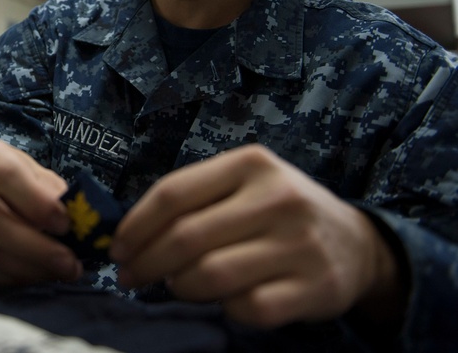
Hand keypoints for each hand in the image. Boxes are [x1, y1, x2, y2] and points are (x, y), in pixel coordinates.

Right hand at [0, 138, 81, 284]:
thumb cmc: (21, 184)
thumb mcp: (39, 177)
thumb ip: (54, 193)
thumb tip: (76, 219)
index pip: (5, 174)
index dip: (36, 202)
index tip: (65, 224)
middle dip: (36, 248)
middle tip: (69, 262)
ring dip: (28, 268)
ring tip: (58, 272)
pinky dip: (12, 278)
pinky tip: (35, 275)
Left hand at [110, 144, 402, 327]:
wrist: (357, 243)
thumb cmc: (280, 212)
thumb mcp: (244, 184)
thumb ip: (195, 198)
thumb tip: (130, 235)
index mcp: (251, 164)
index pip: (173, 194)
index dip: (136, 226)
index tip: (117, 249)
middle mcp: (278, 198)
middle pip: (185, 237)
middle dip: (146, 263)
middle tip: (131, 277)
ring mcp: (299, 244)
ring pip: (210, 275)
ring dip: (181, 287)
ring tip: (176, 286)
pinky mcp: (315, 287)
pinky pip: (248, 308)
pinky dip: (226, 310)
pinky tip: (226, 302)